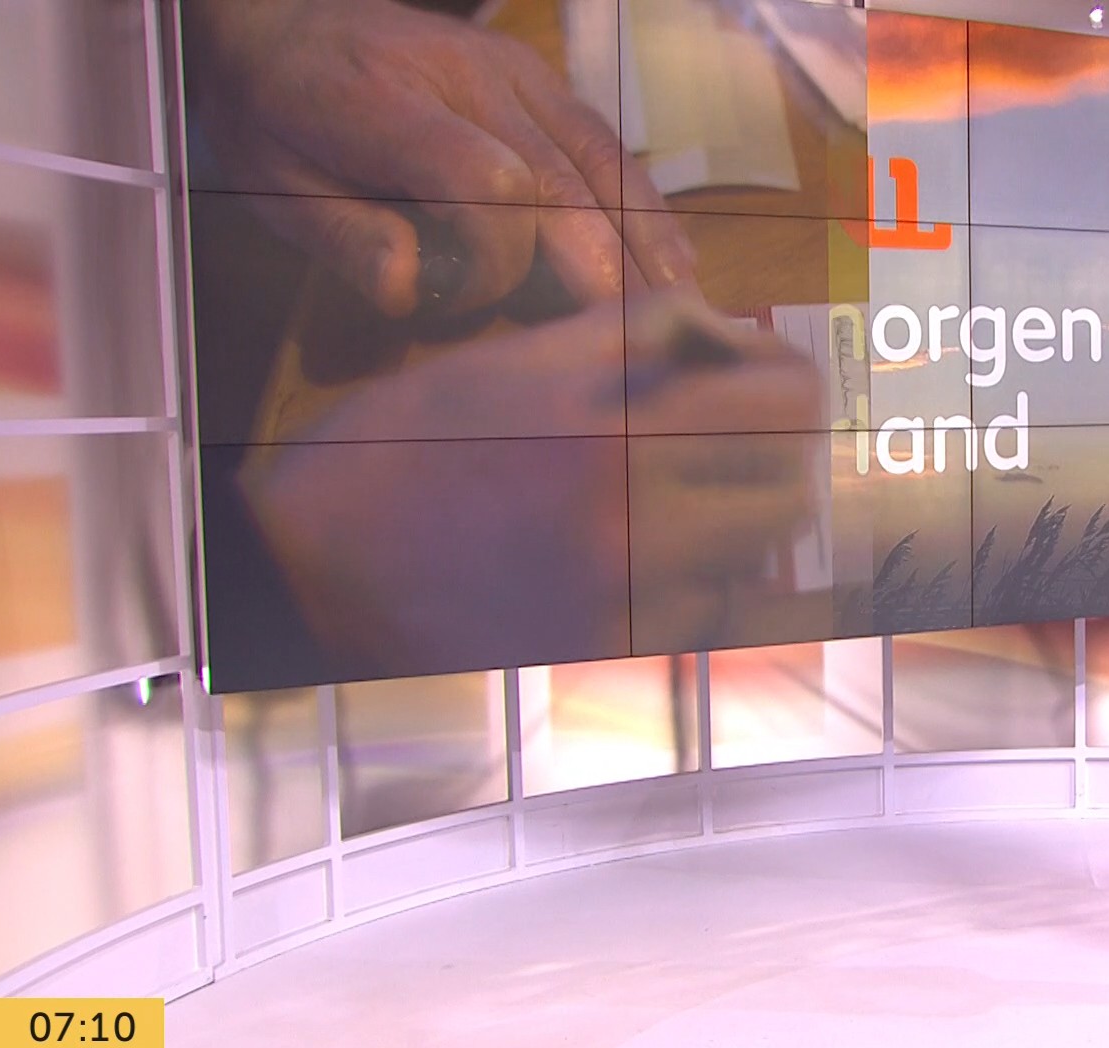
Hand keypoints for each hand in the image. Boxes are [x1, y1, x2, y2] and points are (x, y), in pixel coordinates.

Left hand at [185, 0, 693, 317]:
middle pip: (555, 178)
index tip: (468, 305)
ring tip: (675, 309)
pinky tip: (674, 258)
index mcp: (385, 103)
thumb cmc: (274, 120)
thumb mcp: (274, 187)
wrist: (280, 21)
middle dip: (598, 267)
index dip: (496, 259)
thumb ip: (346, 239)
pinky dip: (644, 204)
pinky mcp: (540, 79)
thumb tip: (410, 291)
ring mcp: (513, 72)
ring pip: (596, 159)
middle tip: (629, 346)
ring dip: (641, 240)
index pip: (483, 182)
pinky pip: (605, 142)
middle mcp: (465, 77)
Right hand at [240, 296, 820, 671]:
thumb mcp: (519, 356)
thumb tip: (736, 335)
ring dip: (748, 526)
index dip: (793, 382)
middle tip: (741, 439)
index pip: (784, 399)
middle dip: (779, 455)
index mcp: (615, 426)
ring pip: (761, 561)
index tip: (771, 379)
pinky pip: (711, 621)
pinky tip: (659, 560)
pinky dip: (707, 588)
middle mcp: (636, 517)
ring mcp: (629, 596)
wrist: (316, 567)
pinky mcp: (611, 652)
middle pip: (791, 488)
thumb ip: (641, 333)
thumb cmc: (406, 447)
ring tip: (696, 499)